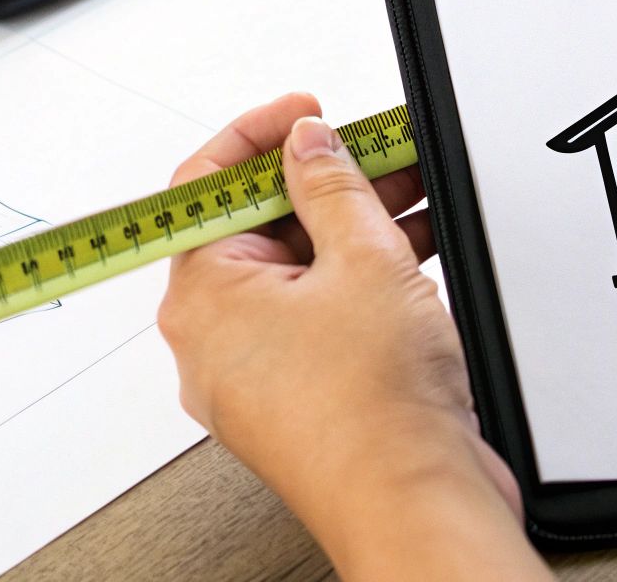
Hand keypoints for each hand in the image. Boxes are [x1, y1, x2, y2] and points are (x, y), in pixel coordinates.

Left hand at [157, 94, 547, 580]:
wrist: (415, 502)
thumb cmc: (372, 413)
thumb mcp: (362, 259)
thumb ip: (331, 184)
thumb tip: (308, 146)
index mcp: (201, 297)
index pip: (205, 184)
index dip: (260, 135)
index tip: (306, 113)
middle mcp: (214, 338)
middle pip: (256, 225)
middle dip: (323, 180)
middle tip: (377, 149)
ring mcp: (256, 372)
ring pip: (296, 272)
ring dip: (351, 226)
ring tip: (409, 191)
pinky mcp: (301, 396)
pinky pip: (318, 315)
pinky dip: (358, 278)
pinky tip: (409, 252)